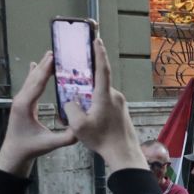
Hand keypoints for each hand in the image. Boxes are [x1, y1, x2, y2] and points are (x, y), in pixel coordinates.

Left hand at [0, 54, 77, 175]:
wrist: (14, 153)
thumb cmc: (30, 148)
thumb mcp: (50, 144)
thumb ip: (66, 137)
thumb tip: (82, 129)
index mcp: (25, 106)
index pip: (37, 84)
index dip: (46, 70)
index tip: (54, 58)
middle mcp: (21, 100)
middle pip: (34, 77)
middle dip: (44, 64)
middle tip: (55, 52)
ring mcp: (20, 100)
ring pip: (31, 79)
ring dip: (41, 67)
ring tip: (50, 55)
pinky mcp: (22, 103)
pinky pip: (29, 84)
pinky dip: (34, 74)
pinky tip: (35, 65)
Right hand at [62, 38, 145, 172]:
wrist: (123, 153)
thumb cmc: (102, 140)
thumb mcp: (77, 125)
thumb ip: (70, 107)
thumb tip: (71, 100)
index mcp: (104, 95)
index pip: (102, 68)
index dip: (99, 53)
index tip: (97, 40)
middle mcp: (114, 96)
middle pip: (97, 82)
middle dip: (84, 81)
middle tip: (73, 79)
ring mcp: (119, 103)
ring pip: (100, 94)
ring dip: (89, 97)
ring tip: (78, 108)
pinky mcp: (121, 111)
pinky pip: (105, 102)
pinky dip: (95, 105)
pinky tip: (88, 117)